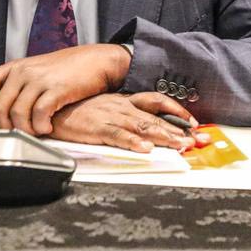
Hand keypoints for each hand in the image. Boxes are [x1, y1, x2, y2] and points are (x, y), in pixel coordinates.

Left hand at [0, 44, 131, 134]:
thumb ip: (22, 87)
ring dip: (26, 130)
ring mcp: (39, 80)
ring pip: (17, 114)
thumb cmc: (70, 69)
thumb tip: (8, 112)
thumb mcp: (39, 71)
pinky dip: (41, 127)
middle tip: (18, 133)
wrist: (97, 60)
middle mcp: (23, 72)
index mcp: (16, 67)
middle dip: (5, 127)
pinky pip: (39, 115)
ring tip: (38, 131)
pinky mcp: (56, 89)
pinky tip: (48, 127)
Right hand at [49, 92, 199, 152]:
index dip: (177, 111)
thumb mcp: (104, 109)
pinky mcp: (97, 128)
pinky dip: (133, 143)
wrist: (51, 107)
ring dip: (163, 136)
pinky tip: (146, 149)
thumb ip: (123, 117)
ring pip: (142, 126)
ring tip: (181, 146)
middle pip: (155, 117)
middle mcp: (121, 106)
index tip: (194, 123)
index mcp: (124, 100)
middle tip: (199, 140)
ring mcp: (110, 116)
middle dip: (179, 130)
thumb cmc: (76, 111)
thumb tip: (144, 130)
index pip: (157, 102)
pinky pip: (118, 135)